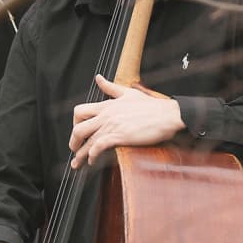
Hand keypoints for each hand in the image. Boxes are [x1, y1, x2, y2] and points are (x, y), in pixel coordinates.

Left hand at [69, 74, 184, 168]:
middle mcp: (105, 115)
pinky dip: (92, 156)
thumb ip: (110, 87)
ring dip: (80, 155)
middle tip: (74, 150)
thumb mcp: (128, 92)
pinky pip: (98, 147)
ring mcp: (112, 126)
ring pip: (87, 141)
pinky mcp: (120, 136)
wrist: (168, 115)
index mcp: (106, 105)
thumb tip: (98, 78)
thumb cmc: (151, 106)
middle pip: (78, 129)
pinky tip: (92, 161)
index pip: (79, 111)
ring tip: (77, 164)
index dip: (74, 123)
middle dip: (73, 142)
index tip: (76, 132)